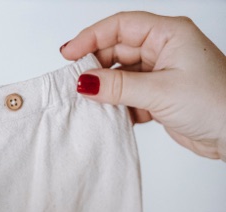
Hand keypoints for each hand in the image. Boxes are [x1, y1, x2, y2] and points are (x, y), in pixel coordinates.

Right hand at [60, 11, 225, 160]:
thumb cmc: (214, 102)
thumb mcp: (160, 91)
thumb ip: (119, 87)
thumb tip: (85, 82)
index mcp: (169, 34)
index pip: (121, 26)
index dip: (91, 37)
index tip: (69, 54)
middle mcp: (164, 50)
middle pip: (117, 51)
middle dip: (96, 66)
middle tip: (75, 84)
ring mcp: (161, 75)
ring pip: (121, 77)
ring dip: (106, 91)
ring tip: (89, 104)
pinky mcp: (159, 98)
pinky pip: (129, 98)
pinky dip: (118, 107)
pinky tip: (109, 116)